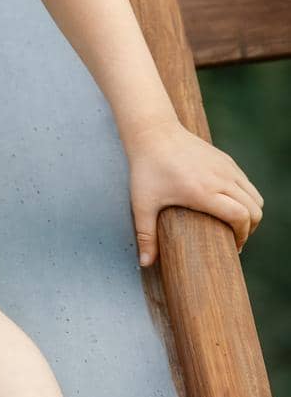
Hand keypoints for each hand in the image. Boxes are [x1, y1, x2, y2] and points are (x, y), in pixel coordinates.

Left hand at [126, 119, 263, 268]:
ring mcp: (226, 167)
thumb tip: (144, 263)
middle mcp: (220, 179)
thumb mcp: (142, 203)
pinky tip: (228, 204)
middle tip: (235, 240)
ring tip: (234, 224)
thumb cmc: (146, 168)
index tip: (233, 247)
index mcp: (204, 192)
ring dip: (250, 212)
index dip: (242, 236)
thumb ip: (145, 235)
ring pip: (254, 195)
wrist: (153, 132)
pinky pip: (246, 182)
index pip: (241, 216)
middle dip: (249, 228)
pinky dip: (245, 196)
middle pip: (254, 208)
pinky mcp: (225, 159)